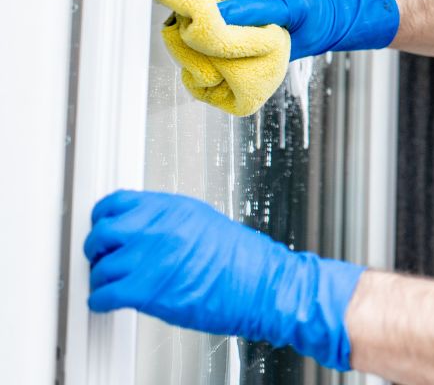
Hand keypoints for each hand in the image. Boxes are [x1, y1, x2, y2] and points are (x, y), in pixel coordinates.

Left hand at [85, 190, 364, 370]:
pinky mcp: (146, 290)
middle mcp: (157, 228)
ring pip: (100, 268)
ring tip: (112, 286)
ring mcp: (150, 257)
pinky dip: (101, 302)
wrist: (262, 285)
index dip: (103, 218)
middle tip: (104, 260)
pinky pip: (103, 295)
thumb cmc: (243, 261)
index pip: (116, 202)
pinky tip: (110, 303)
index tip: (103, 228)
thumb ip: (168, 222)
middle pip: (101, 233)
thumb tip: (141, 230)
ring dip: (102, 279)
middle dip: (98, 250)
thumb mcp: (204, 223)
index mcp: (172, 208)